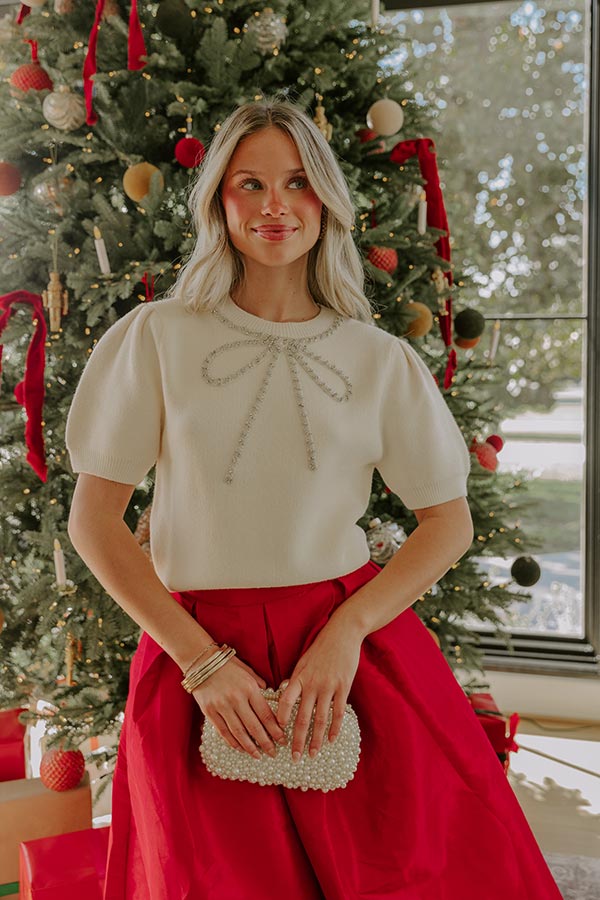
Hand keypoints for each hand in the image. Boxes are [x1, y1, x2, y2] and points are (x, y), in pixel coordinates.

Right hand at [192, 656, 287, 758]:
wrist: (201, 661)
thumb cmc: (227, 665)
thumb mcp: (248, 670)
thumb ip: (259, 684)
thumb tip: (270, 695)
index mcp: (249, 688)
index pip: (266, 714)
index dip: (275, 730)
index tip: (282, 740)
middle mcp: (236, 699)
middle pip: (254, 727)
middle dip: (266, 742)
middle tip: (273, 753)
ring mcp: (222, 706)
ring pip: (238, 732)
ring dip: (250, 747)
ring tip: (258, 755)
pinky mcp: (209, 711)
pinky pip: (223, 731)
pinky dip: (232, 742)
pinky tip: (240, 748)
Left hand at [276, 616, 362, 761]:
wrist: (342, 634)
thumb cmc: (321, 648)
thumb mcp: (303, 661)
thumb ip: (296, 679)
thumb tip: (285, 693)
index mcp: (299, 676)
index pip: (285, 701)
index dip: (280, 717)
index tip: (277, 732)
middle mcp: (312, 684)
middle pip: (302, 717)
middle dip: (298, 740)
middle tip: (294, 757)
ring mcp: (329, 686)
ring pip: (320, 719)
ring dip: (316, 740)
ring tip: (312, 754)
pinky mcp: (343, 687)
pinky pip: (338, 712)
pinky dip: (334, 728)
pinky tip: (330, 740)